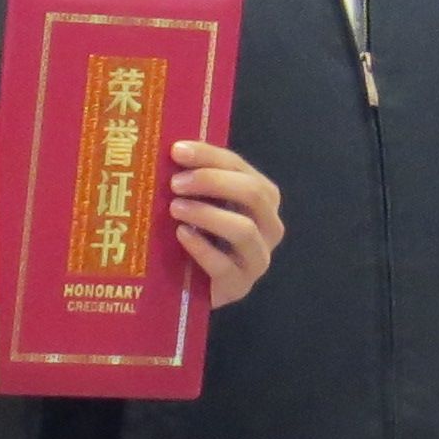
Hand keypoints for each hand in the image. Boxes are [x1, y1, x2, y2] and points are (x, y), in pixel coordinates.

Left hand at [168, 141, 283, 306]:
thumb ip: (195, 181)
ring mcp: (258, 258)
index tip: (177, 151)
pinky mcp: (240, 286)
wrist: (197, 287)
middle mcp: (269, 225)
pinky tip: (181, 235)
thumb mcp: (201, 203)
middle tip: (175, 183)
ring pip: (244, 229)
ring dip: (207, 214)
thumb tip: (169, 151)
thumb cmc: (199, 236)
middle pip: (252, 193)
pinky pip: (224, 265)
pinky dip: (201, 247)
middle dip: (212, 181)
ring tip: (175, 208)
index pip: (239, 166)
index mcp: (262, 197)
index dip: (209, 156)